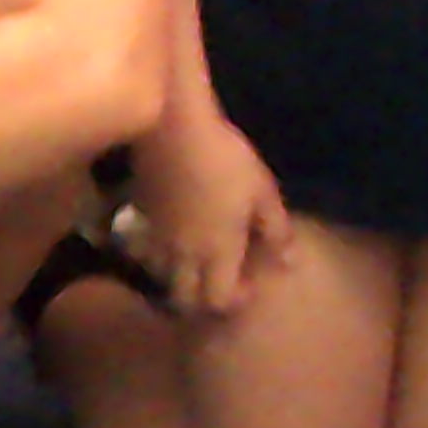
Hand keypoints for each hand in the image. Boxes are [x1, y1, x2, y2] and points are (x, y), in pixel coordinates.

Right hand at [132, 108, 292, 318]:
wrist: (174, 127)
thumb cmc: (226, 159)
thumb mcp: (262, 191)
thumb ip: (276, 230)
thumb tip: (289, 263)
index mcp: (217, 252)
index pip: (218, 300)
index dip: (234, 299)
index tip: (247, 283)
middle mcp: (183, 254)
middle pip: (182, 298)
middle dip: (199, 299)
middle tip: (215, 279)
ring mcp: (156, 235)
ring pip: (159, 275)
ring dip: (175, 275)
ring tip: (191, 258)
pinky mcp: (139, 214)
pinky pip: (143, 247)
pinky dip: (154, 250)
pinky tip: (166, 233)